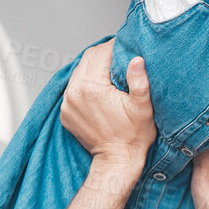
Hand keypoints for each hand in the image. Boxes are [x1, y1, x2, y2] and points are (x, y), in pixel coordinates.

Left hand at [60, 40, 153, 166]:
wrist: (118, 161)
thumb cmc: (133, 137)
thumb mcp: (142, 108)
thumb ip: (140, 81)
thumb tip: (137, 60)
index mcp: (91, 87)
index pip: (100, 53)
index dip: (114, 47)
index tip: (126, 47)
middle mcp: (74, 93)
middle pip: (87, 59)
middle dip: (103, 55)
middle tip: (120, 57)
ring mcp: (67, 103)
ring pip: (79, 72)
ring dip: (94, 68)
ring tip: (111, 73)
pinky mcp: (66, 112)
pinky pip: (74, 88)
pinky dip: (86, 84)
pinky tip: (100, 90)